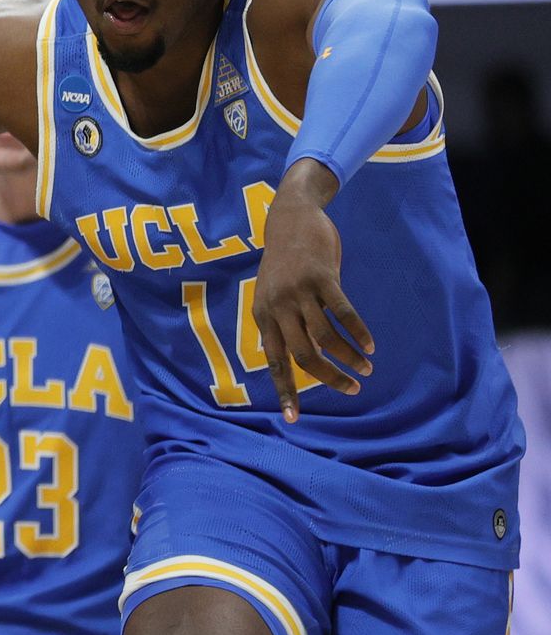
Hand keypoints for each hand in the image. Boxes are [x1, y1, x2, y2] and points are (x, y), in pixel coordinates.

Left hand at [252, 162, 373, 422]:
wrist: (290, 216)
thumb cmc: (285, 261)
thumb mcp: (274, 293)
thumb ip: (285, 322)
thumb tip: (305, 355)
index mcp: (263, 316)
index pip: (273, 362)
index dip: (285, 390)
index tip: (293, 418)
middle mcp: (277, 307)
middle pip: (304, 356)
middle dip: (329, 378)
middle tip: (352, 389)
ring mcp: (299, 292)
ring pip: (326, 338)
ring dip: (349, 357)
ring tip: (366, 368)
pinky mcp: (322, 277)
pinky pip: (344, 312)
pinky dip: (359, 332)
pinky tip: (370, 346)